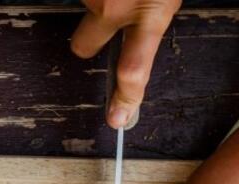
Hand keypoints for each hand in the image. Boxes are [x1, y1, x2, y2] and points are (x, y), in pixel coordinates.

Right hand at [71, 0, 180, 127]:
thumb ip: (155, 14)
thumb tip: (147, 29)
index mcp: (149, 13)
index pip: (133, 70)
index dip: (125, 97)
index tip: (118, 117)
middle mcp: (112, 5)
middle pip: (83, 47)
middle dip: (92, 42)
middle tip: (109, 26)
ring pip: (87, 9)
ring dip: (102, 1)